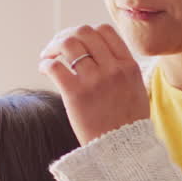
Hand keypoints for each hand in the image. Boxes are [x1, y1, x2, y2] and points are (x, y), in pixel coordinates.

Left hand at [38, 23, 149, 144]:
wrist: (122, 150)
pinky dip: (46, 63)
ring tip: (48, 56)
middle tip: (57, 47)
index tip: (77, 41)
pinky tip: (44, 69)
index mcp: (128, 66)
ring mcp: (95, 80)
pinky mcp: (76, 94)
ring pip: (68, 43)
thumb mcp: (136, 90)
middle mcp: (112, 69)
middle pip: (84, 32)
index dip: (86, 31)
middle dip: (66, 35)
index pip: (104, 30)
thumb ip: (122, 69)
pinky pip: (55, 66)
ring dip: (53, 46)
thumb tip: (102, 53)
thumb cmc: (127, 124)